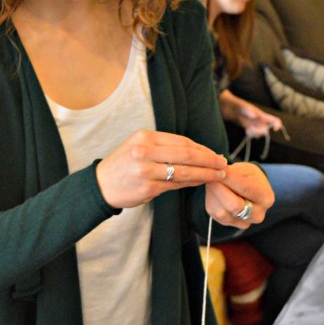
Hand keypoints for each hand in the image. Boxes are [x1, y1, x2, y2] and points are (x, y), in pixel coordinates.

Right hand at [96, 129, 227, 208]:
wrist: (100, 185)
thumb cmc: (122, 166)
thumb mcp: (138, 147)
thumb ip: (162, 147)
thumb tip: (194, 151)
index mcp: (145, 137)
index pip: (181, 141)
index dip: (202, 148)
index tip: (214, 153)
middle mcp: (145, 151)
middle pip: (187, 153)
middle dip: (209, 159)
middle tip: (223, 163)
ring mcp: (146, 170)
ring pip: (185, 170)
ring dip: (205, 173)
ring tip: (219, 175)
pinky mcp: (148, 188)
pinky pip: (176, 184)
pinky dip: (192, 183)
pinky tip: (202, 183)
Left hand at [204, 161, 273, 227]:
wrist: (247, 189)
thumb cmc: (248, 177)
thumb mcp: (244, 170)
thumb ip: (232, 172)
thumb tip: (217, 172)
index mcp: (266, 198)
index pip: (245, 189)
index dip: (229, 179)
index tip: (218, 170)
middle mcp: (257, 215)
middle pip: (234, 206)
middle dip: (219, 189)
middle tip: (212, 177)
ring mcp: (243, 223)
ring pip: (222, 212)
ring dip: (213, 195)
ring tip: (213, 182)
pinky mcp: (228, 223)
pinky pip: (215, 213)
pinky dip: (211, 200)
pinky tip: (213, 191)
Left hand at [219, 89, 282, 136]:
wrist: (230, 109)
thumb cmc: (239, 106)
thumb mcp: (244, 107)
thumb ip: (249, 111)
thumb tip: (255, 116)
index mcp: (263, 116)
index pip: (275, 121)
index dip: (278, 125)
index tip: (275, 129)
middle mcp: (261, 121)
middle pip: (266, 130)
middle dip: (261, 132)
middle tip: (252, 129)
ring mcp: (256, 126)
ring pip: (260, 134)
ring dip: (255, 134)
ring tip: (248, 129)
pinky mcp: (250, 129)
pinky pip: (253, 135)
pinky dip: (251, 135)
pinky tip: (247, 131)